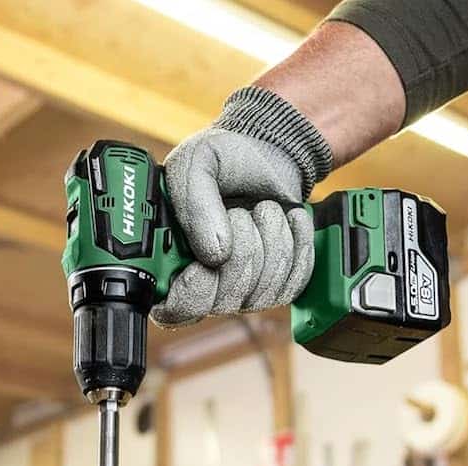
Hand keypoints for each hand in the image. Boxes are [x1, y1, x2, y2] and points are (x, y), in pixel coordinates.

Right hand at [151, 128, 315, 328]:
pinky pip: (293, 281)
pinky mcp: (280, 284)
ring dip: (271, 240)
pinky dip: (297, 243)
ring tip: (263, 209)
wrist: (268, 154)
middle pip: (225, 300)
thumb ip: (196, 206)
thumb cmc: (223, 160)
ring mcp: (243, 290)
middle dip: (241, 249)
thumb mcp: (196, 165)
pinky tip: (287, 220)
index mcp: (170, 261)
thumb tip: (215, 254)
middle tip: (239, 212)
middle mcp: (205, 284)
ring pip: (263, 291)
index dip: (189, 294)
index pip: (173, 308)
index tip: (204, 263)